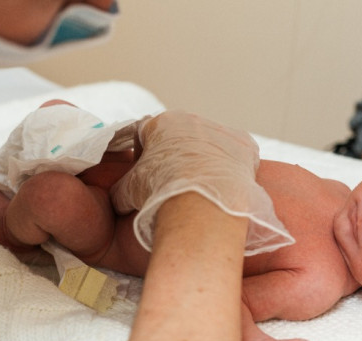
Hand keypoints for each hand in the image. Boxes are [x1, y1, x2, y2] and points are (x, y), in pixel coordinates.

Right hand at [109, 110, 258, 213]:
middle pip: (181, 138)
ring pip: (210, 145)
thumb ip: (119, 190)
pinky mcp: (245, 146)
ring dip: (206, 162)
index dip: (144, 156)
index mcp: (160, 123)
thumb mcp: (130, 191)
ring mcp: (221, 131)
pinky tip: (225, 187)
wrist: (203, 201)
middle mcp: (192, 120)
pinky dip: (232, 169)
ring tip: (203, 190)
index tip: (148, 175)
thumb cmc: (162, 191)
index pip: (146, 134)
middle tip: (177, 185)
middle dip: (177, 158)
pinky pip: (237, 156)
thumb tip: (116, 200)